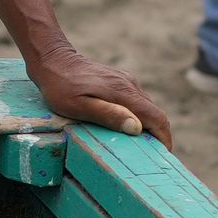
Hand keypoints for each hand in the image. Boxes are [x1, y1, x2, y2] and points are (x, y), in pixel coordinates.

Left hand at [27, 45, 171, 144]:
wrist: (53, 60)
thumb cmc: (61, 87)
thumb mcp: (79, 106)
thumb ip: (108, 115)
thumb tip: (136, 127)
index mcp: (124, 93)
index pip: (157, 118)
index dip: (164, 139)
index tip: (162, 156)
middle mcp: (131, 85)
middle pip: (155, 114)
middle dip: (157, 136)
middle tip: (149, 158)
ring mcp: (126, 81)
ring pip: (146, 108)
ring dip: (147, 127)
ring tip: (137, 147)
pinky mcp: (119, 81)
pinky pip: (136, 102)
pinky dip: (137, 117)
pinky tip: (123, 127)